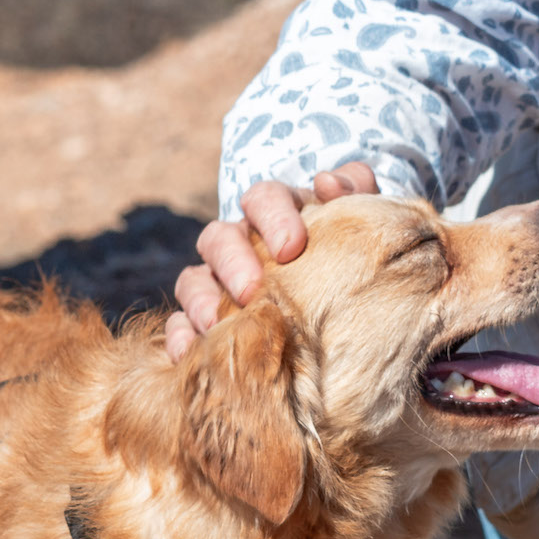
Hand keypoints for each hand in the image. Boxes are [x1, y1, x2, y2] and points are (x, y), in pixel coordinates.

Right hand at [166, 162, 378, 360]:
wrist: (340, 297)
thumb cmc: (347, 254)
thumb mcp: (359, 218)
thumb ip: (354, 189)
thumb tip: (328, 184)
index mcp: (274, 213)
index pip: (262, 198)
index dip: (272, 217)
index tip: (291, 247)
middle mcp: (238, 243)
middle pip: (219, 238)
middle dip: (232, 263)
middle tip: (252, 291)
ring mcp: (216, 283)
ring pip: (193, 281)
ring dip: (201, 301)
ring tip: (215, 323)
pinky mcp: (202, 321)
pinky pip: (179, 325)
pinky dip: (181, 337)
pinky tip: (190, 354)